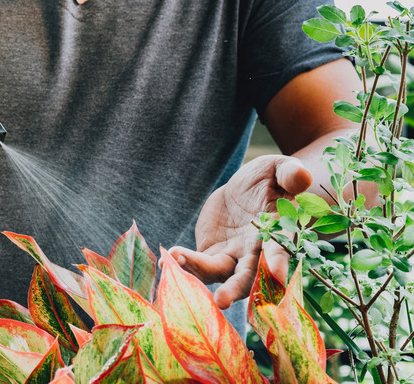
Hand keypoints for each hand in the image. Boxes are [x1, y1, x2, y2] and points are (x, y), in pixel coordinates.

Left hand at [169, 155, 311, 308]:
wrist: (246, 189)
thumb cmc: (269, 179)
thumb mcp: (278, 169)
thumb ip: (290, 173)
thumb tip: (302, 176)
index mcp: (277, 235)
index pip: (279, 251)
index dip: (278, 262)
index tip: (275, 275)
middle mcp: (255, 254)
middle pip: (247, 277)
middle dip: (235, 289)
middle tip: (221, 300)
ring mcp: (232, 257)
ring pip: (217, 273)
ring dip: (198, 272)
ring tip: (174, 260)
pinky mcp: (212, 254)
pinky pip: (198, 265)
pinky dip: (184, 263)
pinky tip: (168, 258)